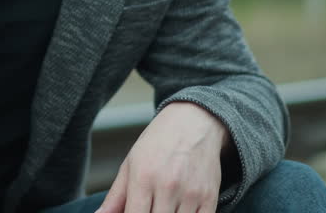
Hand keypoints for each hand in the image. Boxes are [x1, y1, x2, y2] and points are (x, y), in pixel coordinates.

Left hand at [96, 102, 227, 212]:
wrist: (193, 122)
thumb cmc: (158, 143)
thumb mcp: (130, 164)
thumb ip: (116, 196)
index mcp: (143, 177)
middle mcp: (167, 186)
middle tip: (148, 209)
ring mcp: (191, 193)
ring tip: (162, 208)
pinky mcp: (209, 197)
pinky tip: (179, 211)